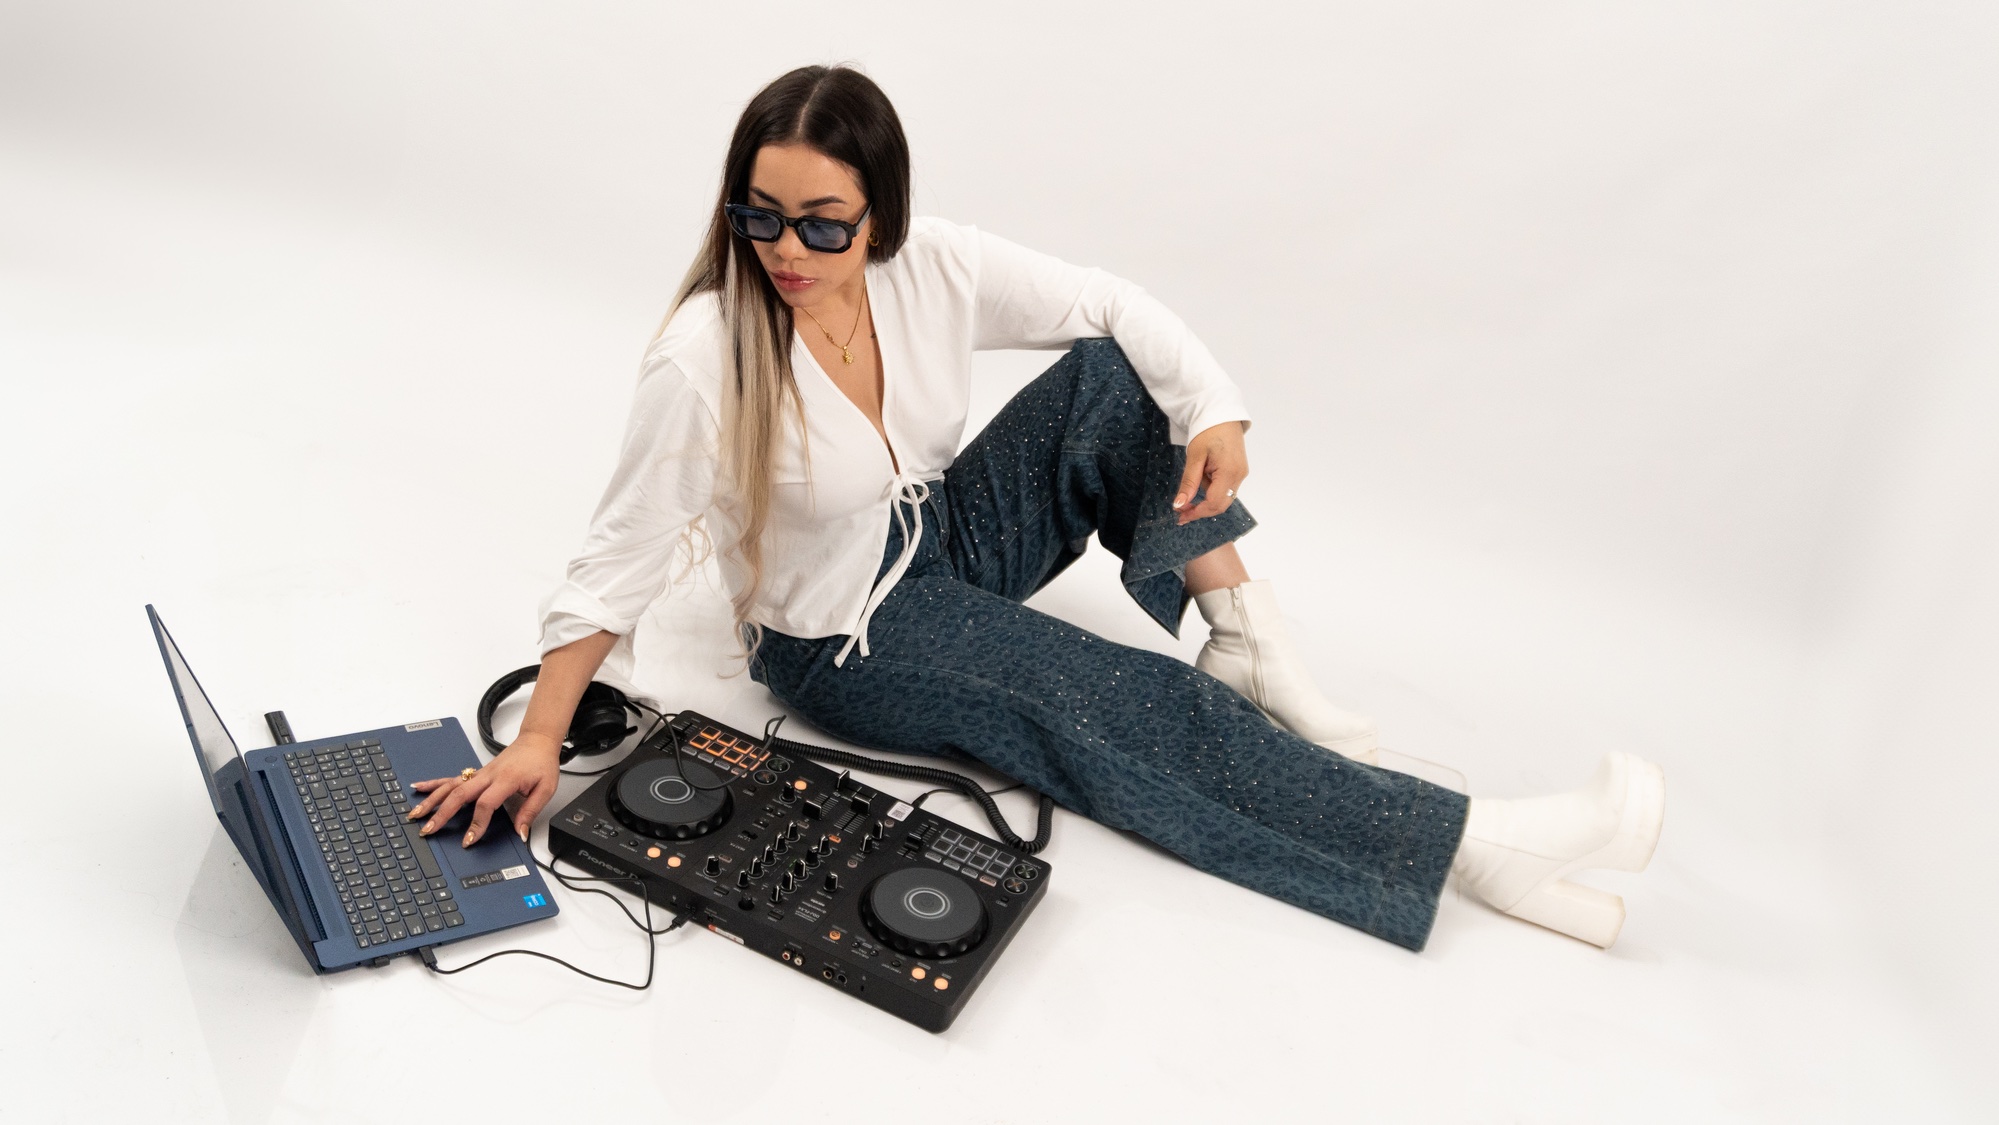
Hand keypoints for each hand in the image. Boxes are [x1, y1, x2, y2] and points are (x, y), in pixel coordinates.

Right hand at [408, 732, 561, 846]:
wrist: (537, 741)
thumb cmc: (540, 763)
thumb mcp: (545, 789)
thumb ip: (530, 812)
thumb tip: (520, 833)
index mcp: (505, 780)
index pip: (486, 804)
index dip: (476, 823)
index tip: (469, 840)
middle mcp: (488, 775)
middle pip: (459, 795)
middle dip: (442, 814)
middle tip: (429, 830)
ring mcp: (479, 773)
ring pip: (450, 786)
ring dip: (431, 800)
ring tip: (415, 814)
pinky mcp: (476, 772)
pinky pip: (451, 778)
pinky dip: (433, 783)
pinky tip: (418, 788)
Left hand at [1172, 420, 1248, 524]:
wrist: (1222, 414)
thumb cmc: (1207, 431)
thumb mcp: (1195, 457)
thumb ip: (1189, 483)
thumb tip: (1179, 505)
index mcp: (1230, 472)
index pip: (1214, 503)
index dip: (1196, 512)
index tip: (1180, 515)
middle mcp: (1239, 476)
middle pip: (1220, 505)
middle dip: (1200, 509)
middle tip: (1181, 509)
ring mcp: (1241, 474)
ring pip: (1222, 497)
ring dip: (1206, 494)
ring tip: (1197, 472)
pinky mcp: (1239, 471)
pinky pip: (1225, 487)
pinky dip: (1212, 486)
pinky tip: (1204, 471)